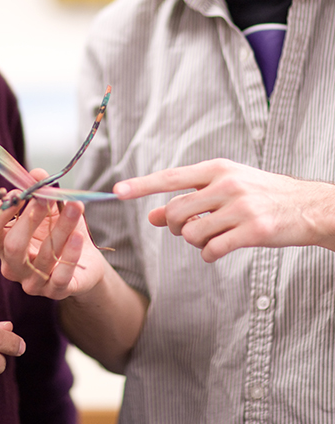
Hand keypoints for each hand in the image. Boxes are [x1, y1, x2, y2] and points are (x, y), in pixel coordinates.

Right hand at [0, 170, 105, 299]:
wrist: (86, 260)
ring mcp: (33, 282)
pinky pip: (60, 277)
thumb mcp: (51, 209)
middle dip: (29, 219)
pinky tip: (78, 237)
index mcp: (3, 245)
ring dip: (60, 229)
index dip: (0, 213)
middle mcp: (13, 266)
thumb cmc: (59, 231)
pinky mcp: (55, 292)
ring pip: (42, 257)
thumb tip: (37, 174)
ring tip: (76, 207)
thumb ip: (41, 192)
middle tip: (45, 197)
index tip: (19, 192)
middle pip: (12, 246)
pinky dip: (70, 255)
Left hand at [113, 159, 334, 262]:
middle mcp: (226, 184)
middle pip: (177, 212)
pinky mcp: (254, 231)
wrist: (307, 206)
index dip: (142, 185)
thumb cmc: (259, 195)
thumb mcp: (224, 188)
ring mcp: (241, 207)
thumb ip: (189, 200)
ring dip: (194, 242)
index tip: (116, 190)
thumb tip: (152, 216)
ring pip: (192, 233)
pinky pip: (213, 249)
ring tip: (211, 238)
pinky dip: (210, 254)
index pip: (171, 177)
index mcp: (216, 169)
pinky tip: (219, 250)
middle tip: (191, 228)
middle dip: (176, 226)